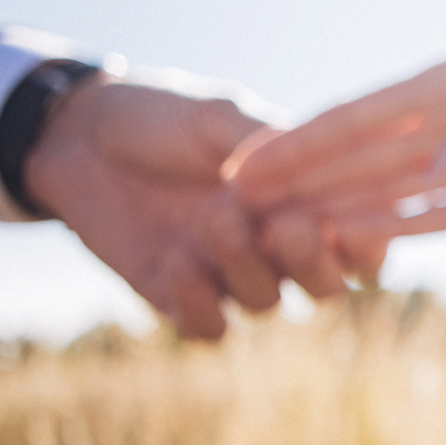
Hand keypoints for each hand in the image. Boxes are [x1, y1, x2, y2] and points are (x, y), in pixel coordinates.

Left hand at [24, 74, 365, 339]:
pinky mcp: (176, 296)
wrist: (77, 134)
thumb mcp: (220, 118)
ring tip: (213, 217)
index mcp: (300, 198)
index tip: (352, 225)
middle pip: (325, 286)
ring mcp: (226, 273)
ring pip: (267, 303)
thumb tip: (329, 166)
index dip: (367, 242)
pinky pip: (209, 328)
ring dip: (246, 265)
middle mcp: (272, 244)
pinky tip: (175, 262)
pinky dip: (199, 304)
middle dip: (314, 263)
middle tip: (287, 226)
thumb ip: (273, 146)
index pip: (357, 237)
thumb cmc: (162, 116)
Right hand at [232, 42, 445, 239]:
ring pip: (385, 196)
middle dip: (294, 182)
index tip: (242, 159)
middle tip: (228, 207)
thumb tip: (442, 171)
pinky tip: (348, 249)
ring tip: (273, 234)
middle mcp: (444, 127)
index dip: (299, 139)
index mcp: (443, 82)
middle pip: (355, 160)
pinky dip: (393, 236)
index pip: (358, 115)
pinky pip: (434, 224)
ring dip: (331, 213)